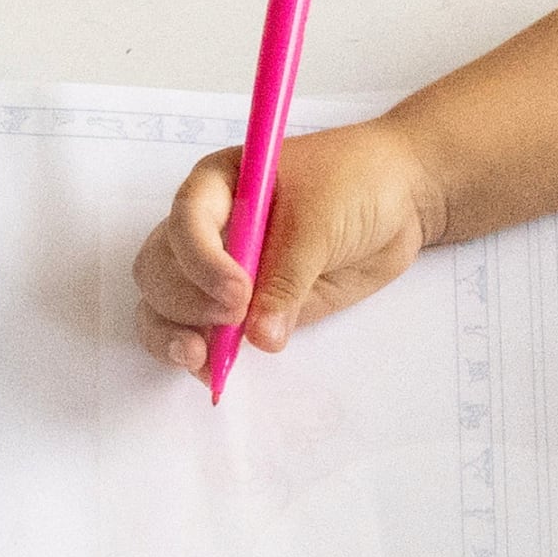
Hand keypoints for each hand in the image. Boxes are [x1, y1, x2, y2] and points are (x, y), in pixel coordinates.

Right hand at [135, 116, 446, 376]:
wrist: (396, 201)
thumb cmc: (356, 183)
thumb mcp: (321, 219)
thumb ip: (287, 277)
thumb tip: (259, 337)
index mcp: (217, 185)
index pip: (185, 222)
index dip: (202, 260)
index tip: (238, 292)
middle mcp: (206, 227)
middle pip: (160, 268)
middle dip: (184, 299)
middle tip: (232, 319)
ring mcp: (218, 271)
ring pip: (164, 304)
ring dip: (172, 333)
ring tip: (201, 359)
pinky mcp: (239, 309)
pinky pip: (197, 333)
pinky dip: (196, 355)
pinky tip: (212, 372)